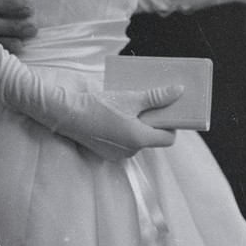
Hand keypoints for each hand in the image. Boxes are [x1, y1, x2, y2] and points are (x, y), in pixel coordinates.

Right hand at [44, 82, 182, 161]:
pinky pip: (124, 142)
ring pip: (137, 139)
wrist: (67, 114)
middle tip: (148, 103)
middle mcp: (130, 152)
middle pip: (152, 138)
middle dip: (153, 121)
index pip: (168, 139)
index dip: (171, 125)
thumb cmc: (99, 106)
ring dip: (138, 124)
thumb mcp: (130, 98)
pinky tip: (117, 115)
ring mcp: (117, 154)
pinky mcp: (106, 152)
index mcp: (139, 139)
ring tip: (131, 106)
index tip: (166, 110)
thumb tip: (178, 91)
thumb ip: (156, 97)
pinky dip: (126, 130)